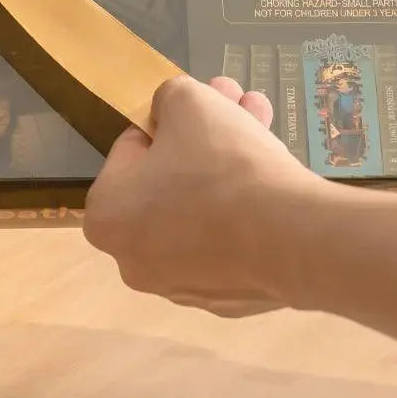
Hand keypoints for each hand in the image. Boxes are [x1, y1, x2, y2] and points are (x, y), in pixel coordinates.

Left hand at [84, 75, 321, 316]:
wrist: (289, 238)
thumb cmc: (220, 165)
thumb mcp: (189, 101)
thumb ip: (170, 98)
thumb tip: (172, 109)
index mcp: (107, 215)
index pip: (131, 150)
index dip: (168, 118)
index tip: (200, 103)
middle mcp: (134, 259)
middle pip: (170, 177)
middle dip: (204, 134)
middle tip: (237, 103)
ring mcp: (182, 284)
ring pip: (201, 206)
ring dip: (229, 162)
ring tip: (264, 122)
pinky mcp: (227, 299)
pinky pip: (230, 240)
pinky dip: (246, 209)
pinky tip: (275, 177)